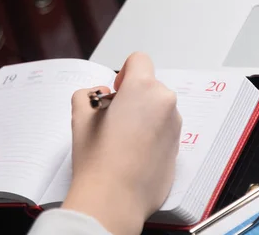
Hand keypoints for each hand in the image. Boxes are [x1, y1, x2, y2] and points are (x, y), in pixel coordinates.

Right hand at [62, 52, 181, 234]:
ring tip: (121, 140)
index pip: (139, 60)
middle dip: (132, 97)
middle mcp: (164, 103)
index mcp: (143, 88)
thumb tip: (97, 96)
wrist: (115, 199)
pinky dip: (151, 135)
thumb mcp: (80, 116)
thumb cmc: (99, 160)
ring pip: (157, 109)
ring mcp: (174, 126)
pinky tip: (132, 153)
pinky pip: (164, 130)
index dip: (124, 72)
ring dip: (143, 116)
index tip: (115, 93)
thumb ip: (87, 95)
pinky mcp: (177, 148)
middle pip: (149, 86)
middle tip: (113, 118)